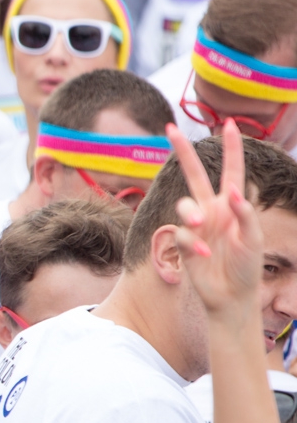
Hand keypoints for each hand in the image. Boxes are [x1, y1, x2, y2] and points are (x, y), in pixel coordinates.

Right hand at [168, 121, 263, 317]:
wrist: (231, 297)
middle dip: (183, 152)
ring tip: (202, 227)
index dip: (232, 149)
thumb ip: (244, 214)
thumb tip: (233, 191)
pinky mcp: (185, 243)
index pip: (232, 171)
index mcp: (232, 205)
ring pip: (185, 205)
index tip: (230, 124)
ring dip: (191, 214)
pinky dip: (194, 244)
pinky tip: (205, 256)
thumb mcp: (254, 240)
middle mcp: (212, 211)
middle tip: (169, 129)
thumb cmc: (247, 268)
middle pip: (195, 175)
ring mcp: (197, 226)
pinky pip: (183, 235)